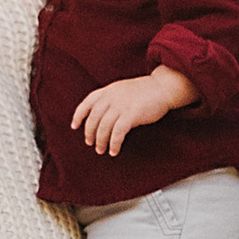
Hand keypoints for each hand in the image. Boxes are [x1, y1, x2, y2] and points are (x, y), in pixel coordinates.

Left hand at [70, 66, 195, 158]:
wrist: (163, 87)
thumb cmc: (146, 90)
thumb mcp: (123, 89)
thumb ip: (111, 98)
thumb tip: (102, 115)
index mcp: (108, 90)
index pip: (87, 102)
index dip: (78, 115)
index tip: (74, 126)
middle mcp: (111, 97)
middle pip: (93, 118)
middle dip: (89, 133)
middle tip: (90, 143)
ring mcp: (121, 105)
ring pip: (103, 127)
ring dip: (100, 141)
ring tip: (101, 150)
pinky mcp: (131, 115)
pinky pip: (117, 133)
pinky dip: (114, 144)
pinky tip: (114, 150)